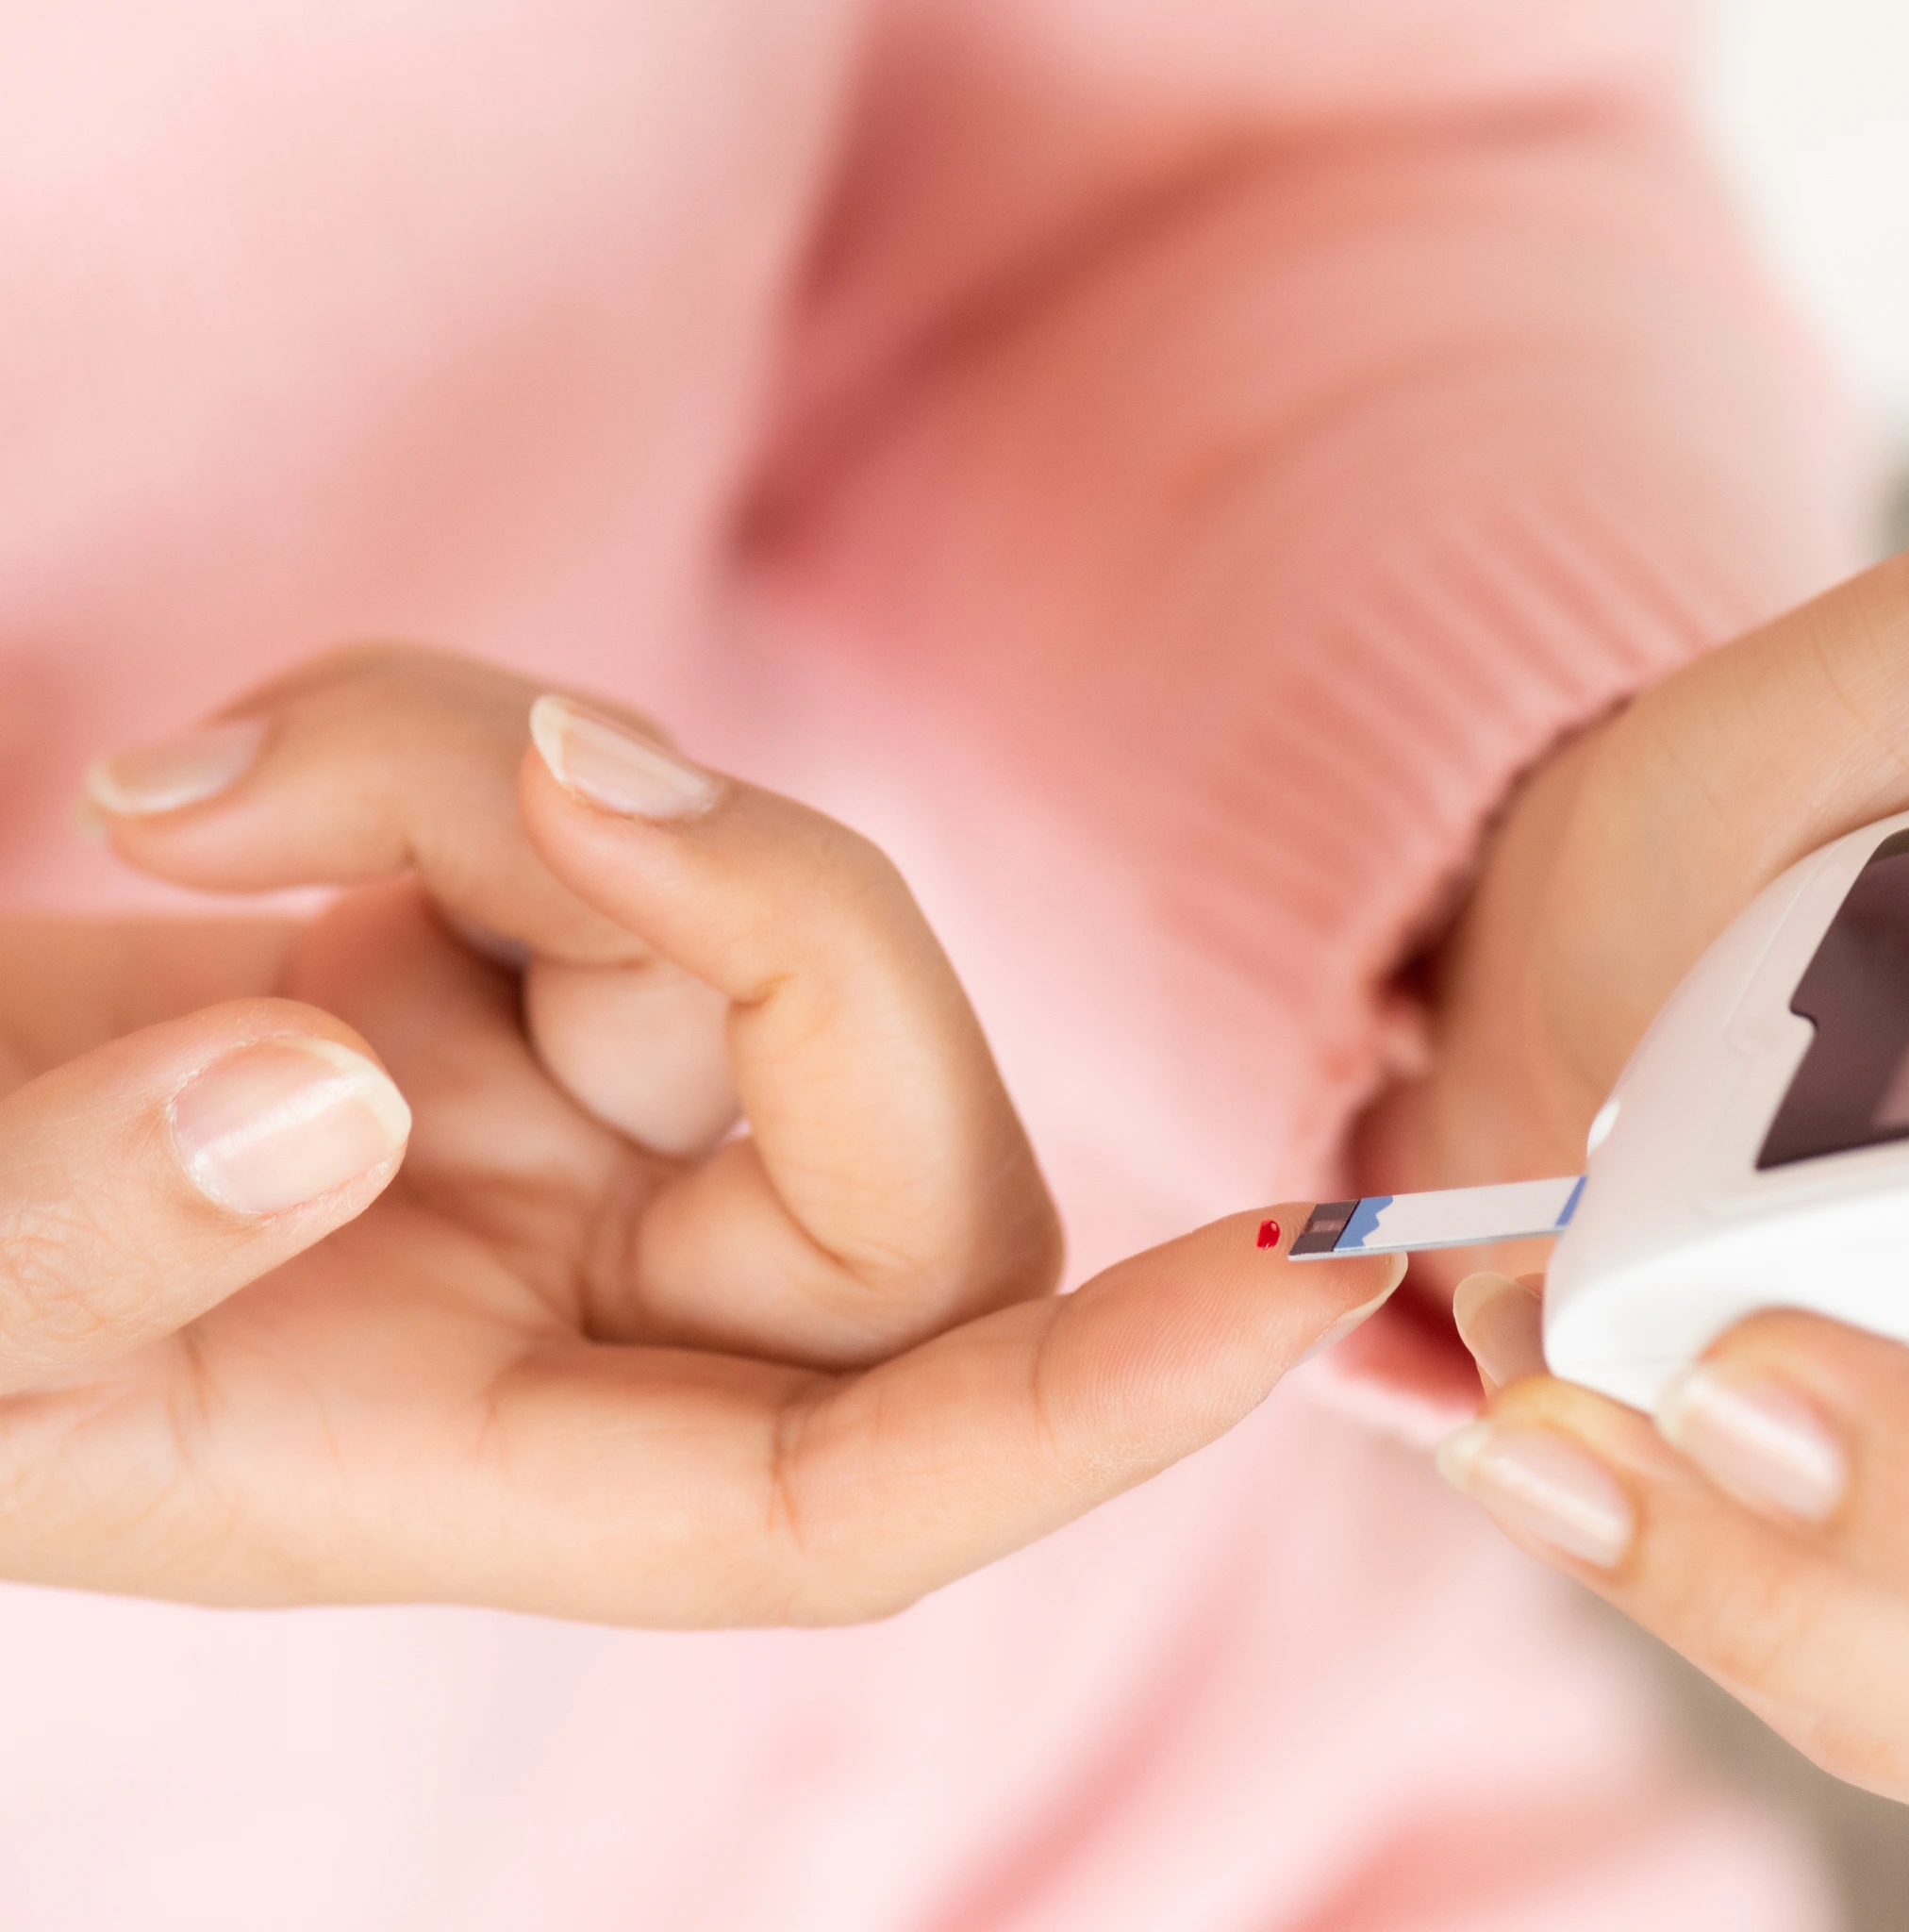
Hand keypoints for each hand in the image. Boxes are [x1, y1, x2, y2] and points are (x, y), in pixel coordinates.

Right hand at [4, 647, 1400, 1620]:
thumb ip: (80, 1233)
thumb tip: (327, 1088)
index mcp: (490, 1482)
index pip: (876, 1489)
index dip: (1099, 1411)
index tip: (1306, 1268)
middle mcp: (587, 1318)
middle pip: (899, 1156)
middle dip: (770, 922)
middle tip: (507, 770)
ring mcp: (567, 1135)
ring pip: (760, 930)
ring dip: (515, 774)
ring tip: (201, 784)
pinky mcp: (503, 967)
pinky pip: (613, 814)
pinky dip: (436, 729)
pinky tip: (216, 778)